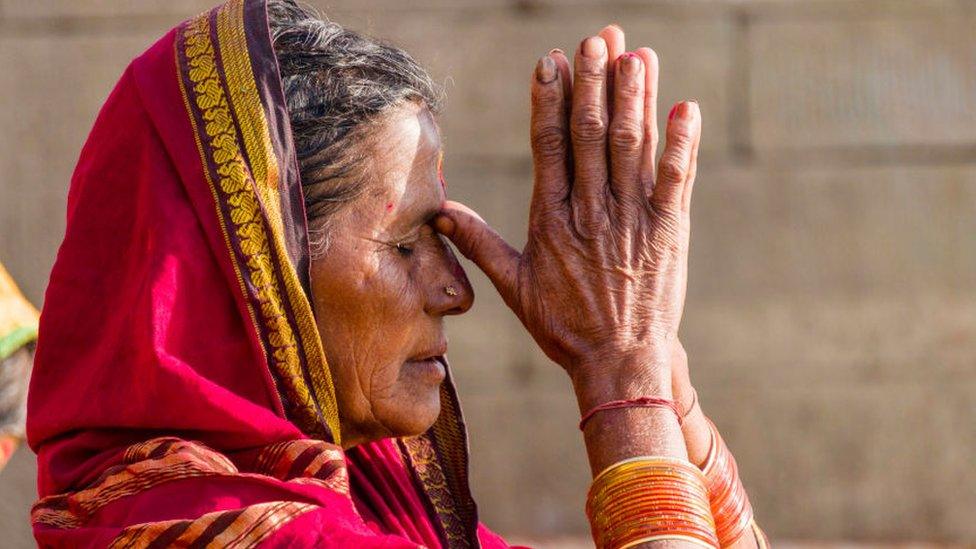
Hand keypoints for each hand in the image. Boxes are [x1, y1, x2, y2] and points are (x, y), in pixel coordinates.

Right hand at [435, 27, 702, 405]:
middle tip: (596, 39)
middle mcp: (592, 213)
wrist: (620, 362)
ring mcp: (633, 220)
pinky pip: (678, 180)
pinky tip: (685, 107)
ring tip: (634, 54)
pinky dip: (682, 143)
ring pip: (631, 147)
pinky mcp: (669, 232)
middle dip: (594, 82)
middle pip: (591, 135)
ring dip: (634, 98)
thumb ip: (480, 243)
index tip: (551, 62)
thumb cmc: (564, 326)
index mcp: (553, 221)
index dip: (550, 100)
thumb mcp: (515, 287)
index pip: (549, 147)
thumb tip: (441, 213)